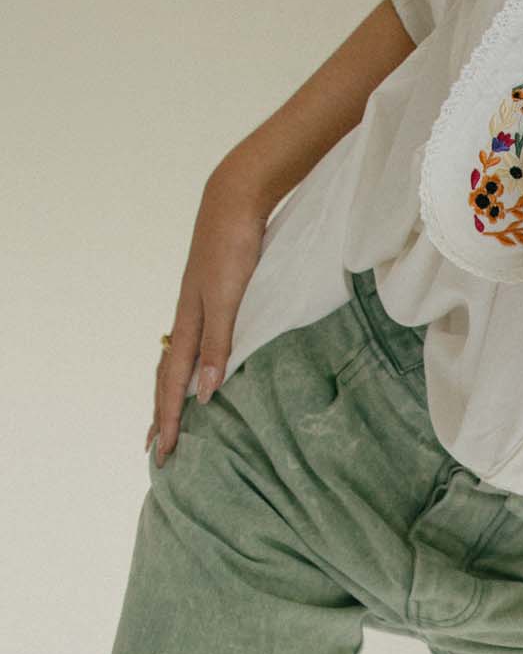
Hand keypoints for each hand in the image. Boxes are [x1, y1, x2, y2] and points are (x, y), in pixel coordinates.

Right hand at [147, 160, 272, 462]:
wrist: (235, 201)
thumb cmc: (234, 248)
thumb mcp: (228, 299)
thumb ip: (218, 344)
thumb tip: (204, 394)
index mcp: (190, 324)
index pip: (173, 384)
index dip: (169, 419)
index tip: (163, 452)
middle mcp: (189, 320)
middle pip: (168, 377)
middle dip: (162, 415)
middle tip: (156, 448)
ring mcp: (198, 309)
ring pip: (177, 362)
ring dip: (170, 394)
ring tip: (167, 418)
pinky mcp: (211, 298)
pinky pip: (192, 345)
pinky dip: (186, 368)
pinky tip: (194, 372)